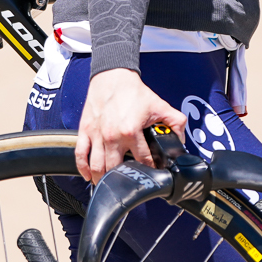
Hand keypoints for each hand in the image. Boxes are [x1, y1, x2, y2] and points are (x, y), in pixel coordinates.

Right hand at [76, 68, 188, 182]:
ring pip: (97, 167)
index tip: (150, 173)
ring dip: (102, 179)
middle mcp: (111, 136)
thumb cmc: (133, 91)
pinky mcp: (85, 131)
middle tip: (128, 183)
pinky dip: (83, 169)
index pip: (143, 161)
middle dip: (122, 179)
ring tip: (109, 184)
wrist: (112, 76)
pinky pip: (81, 155)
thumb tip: (180, 140)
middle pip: (115, 169)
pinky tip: (89, 176)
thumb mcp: (160, 105)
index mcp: (131, 132)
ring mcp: (96, 135)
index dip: (149, 169)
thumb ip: (176, 123)